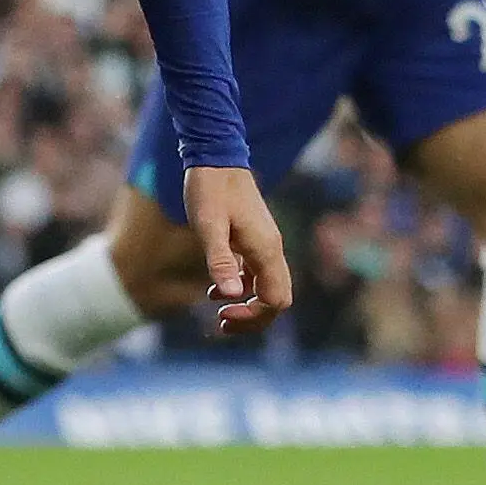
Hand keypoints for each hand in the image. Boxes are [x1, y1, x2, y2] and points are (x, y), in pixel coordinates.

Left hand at [183, 164, 290, 335]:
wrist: (216, 159)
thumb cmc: (209, 190)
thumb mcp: (208, 225)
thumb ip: (219, 260)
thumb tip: (231, 295)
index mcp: (266, 251)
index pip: (276, 300)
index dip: (253, 317)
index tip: (221, 316)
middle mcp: (271, 250)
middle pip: (277, 298)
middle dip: (254, 318)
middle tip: (220, 325)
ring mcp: (264, 245)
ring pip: (267, 287)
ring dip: (247, 305)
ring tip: (218, 314)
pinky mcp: (253, 239)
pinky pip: (256, 274)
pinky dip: (241, 288)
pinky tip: (215, 291)